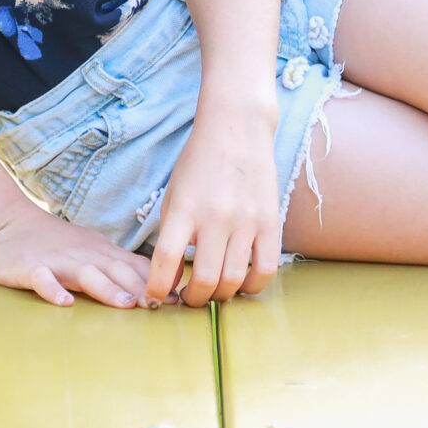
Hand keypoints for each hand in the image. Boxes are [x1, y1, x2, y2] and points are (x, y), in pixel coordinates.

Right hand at [0, 204, 152, 307]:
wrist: (6, 222)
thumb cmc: (55, 244)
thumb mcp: (92, 252)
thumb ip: (120, 269)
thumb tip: (158, 288)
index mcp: (101, 253)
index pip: (134, 267)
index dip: (156, 283)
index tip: (178, 300)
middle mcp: (84, 256)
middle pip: (116, 271)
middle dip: (140, 288)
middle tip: (160, 306)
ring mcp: (56, 261)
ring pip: (85, 274)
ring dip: (106, 288)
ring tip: (125, 304)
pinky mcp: (28, 267)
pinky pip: (41, 278)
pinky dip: (52, 289)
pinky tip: (63, 302)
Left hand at [145, 104, 282, 305]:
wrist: (238, 127)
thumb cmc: (199, 164)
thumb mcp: (174, 196)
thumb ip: (171, 236)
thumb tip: (170, 280)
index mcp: (184, 209)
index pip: (165, 261)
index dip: (158, 289)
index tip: (156, 299)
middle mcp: (215, 217)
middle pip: (204, 279)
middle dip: (193, 299)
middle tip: (189, 297)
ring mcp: (246, 220)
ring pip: (234, 280)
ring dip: (220, 295)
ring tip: (213, 291)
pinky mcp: (271, 222)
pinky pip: (266, 269)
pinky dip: (253, 286)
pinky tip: (243, 283)